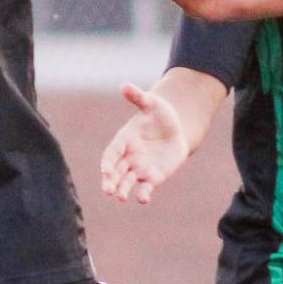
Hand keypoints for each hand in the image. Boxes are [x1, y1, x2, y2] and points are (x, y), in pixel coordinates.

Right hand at [100, 83, 189, 203]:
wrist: (177, 130)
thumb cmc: (161, 115)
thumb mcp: (152, 104)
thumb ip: (138, 97)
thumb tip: (124, 85)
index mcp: (124, 141)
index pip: (111, 154)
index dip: (107, 163)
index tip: (106, 171)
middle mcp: (128, 157)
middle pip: (115, 172)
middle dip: (110, 181)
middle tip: (108, 191)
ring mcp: (139, 169)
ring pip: (126, 182)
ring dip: (122, 190)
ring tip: (121, 198)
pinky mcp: (152, 178)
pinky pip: (144, 188)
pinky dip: (142, 194)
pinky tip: (143, 198)